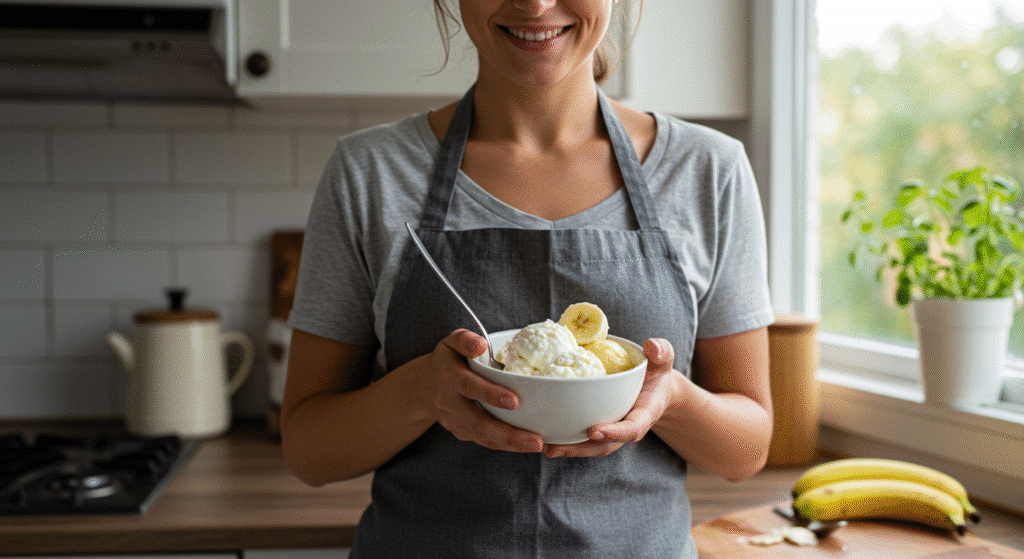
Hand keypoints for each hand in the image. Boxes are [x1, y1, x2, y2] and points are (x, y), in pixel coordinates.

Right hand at [413, 329, 544, 452]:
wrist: (423, 387)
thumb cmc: (446, 361)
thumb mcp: (450, 342)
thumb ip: (465, 339)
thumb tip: (481, 345)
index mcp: (448, 377)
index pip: (469, 386)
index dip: (490, 394)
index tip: (515, 401)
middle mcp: (449, 404)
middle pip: (478, 422)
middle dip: (508, 433)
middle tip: (536, 440)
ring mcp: (455, 422)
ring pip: (484, 437)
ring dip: (512, 444)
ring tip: (539, 446)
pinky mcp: (462, 433)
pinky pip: (486, 442)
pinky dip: (508, 446)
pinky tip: (529, 445)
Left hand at [543, 338, 678, 458]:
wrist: (655, 389)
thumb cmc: (656, 374)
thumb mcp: (663, 360)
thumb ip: (662, 353)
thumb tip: (652, 345)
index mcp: (644, 414)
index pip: (632, 428)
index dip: (614, 432)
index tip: (594, 430)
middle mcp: (626, 427)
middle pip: (605, 445)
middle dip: (581, 449)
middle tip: (557, 448)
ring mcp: (612, 430)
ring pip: (591, 447)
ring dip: (569, 449)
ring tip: (546, 448)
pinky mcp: (600, 428)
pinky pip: (583, 439)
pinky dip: (565, 441)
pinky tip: (544, 439)